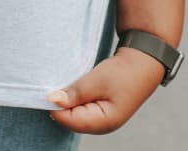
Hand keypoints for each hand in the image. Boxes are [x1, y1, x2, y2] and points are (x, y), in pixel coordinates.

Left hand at [47, 47, 165, 133]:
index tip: (44, 89)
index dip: (55, 106)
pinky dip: (73, 99)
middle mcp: (102, 125)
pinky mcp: (101, 109)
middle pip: (70, 120)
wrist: (142, 62)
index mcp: (103, 122)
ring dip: (67, 101)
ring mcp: (102, 118)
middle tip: (51, 84)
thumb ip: (75, 93)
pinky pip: (80, 109)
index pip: (69, 120)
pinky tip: (70, 89)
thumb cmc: (122, 72)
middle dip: (60, 104)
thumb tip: (52, 101)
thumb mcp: (96, 80)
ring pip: (74, 115)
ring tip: (62, 84)